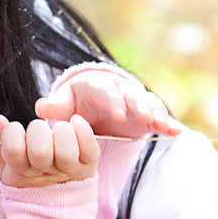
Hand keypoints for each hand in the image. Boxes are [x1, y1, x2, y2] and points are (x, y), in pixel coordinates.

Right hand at [0, 113, 99, 187]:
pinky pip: (90, 149)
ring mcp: (67, 170)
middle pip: (40, 150)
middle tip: (38, 130)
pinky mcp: (87, 165)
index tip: (16, 129)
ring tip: (58, 128)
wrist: (53, 202)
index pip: (13, 149)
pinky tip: (75, 121)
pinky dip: (83, 130)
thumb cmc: (26, 177)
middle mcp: (44, 172)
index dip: (12, 132)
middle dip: (37, 131)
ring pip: (66, 151)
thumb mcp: (5, 164)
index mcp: (21, 171)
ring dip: (61, 131)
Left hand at [35, 69, 181, 139]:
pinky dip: (168, 124)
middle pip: (132, 96)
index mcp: (98, 86)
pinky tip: (176, 132)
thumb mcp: (63, 105)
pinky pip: (158, 117)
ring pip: (148, 105)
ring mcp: (135, 102)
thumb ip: (54, 107)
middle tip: (144, 117)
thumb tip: (41, 107)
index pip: (106, 92)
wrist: (90, 104)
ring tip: (163, 124)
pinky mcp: (145, 116)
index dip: (114, 102)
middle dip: (139, 106)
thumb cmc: (75, 103)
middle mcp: (120, 91)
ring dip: (156, 113)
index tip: (118, 114)